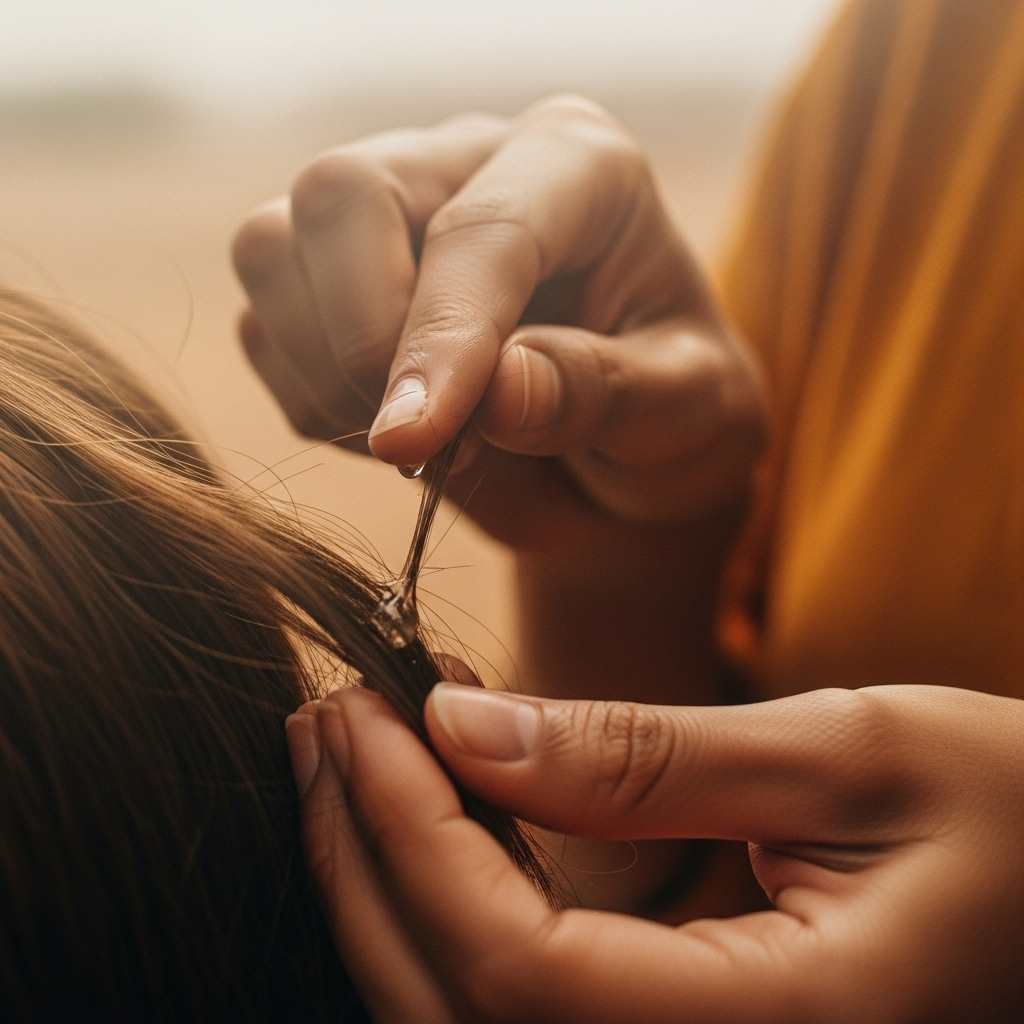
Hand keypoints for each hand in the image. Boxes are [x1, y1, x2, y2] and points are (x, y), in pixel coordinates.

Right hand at [232, 96, 765, 546]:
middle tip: (425, 446)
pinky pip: (265, 330)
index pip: (483, 230)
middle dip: (360, 339)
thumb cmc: (674, 421)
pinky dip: (312, 401)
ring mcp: (390, 213)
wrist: (628, 456)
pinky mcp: (330, 277)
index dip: (442, 337)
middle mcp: (470, 163)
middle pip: (340, 194)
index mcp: (581, 168)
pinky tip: (397, 433)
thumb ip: (601, 394)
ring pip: (272, 248)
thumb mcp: (687, 415)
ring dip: (326, 375)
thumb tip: (493, 394)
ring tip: (429, 447)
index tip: (415, 444)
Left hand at [286, 683, 1023, 1022]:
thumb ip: (643, 756)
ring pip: (467, 1018)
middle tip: (327, 719)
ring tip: (357, 749)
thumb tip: (461, 723)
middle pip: (458, 1011)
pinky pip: (519, 1002)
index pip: (518, 972)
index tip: (362, 708)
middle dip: (363, 856)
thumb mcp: (846, 755)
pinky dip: (454, 902)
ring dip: (389, 879)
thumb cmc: (1014, 815)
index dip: (411, 833)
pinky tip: (443, 805)